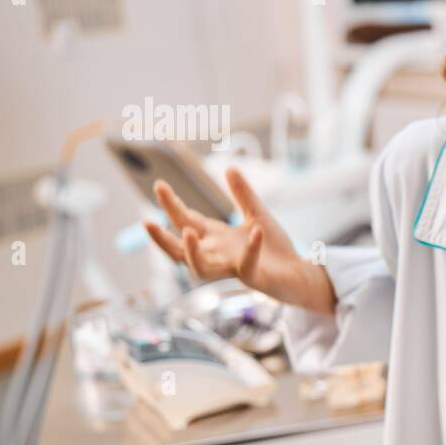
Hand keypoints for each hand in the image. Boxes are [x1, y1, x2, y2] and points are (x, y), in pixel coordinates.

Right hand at [142, 167, 334, 313]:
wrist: (298, 272)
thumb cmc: (274, 248)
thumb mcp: (257, 215)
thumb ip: (243, 195)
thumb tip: (230, 167)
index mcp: (216, 238)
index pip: (186, 221)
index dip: (171, 205)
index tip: (159, 185)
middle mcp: (218, 255)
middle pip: (181, 249)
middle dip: (162, 237)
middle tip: (147, 220)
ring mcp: (232, 268)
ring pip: (201, 268)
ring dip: (192, 252)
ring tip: (186, 232)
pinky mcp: (253, 277)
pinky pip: (247, 264)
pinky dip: (251, 248)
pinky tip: (255, 231)